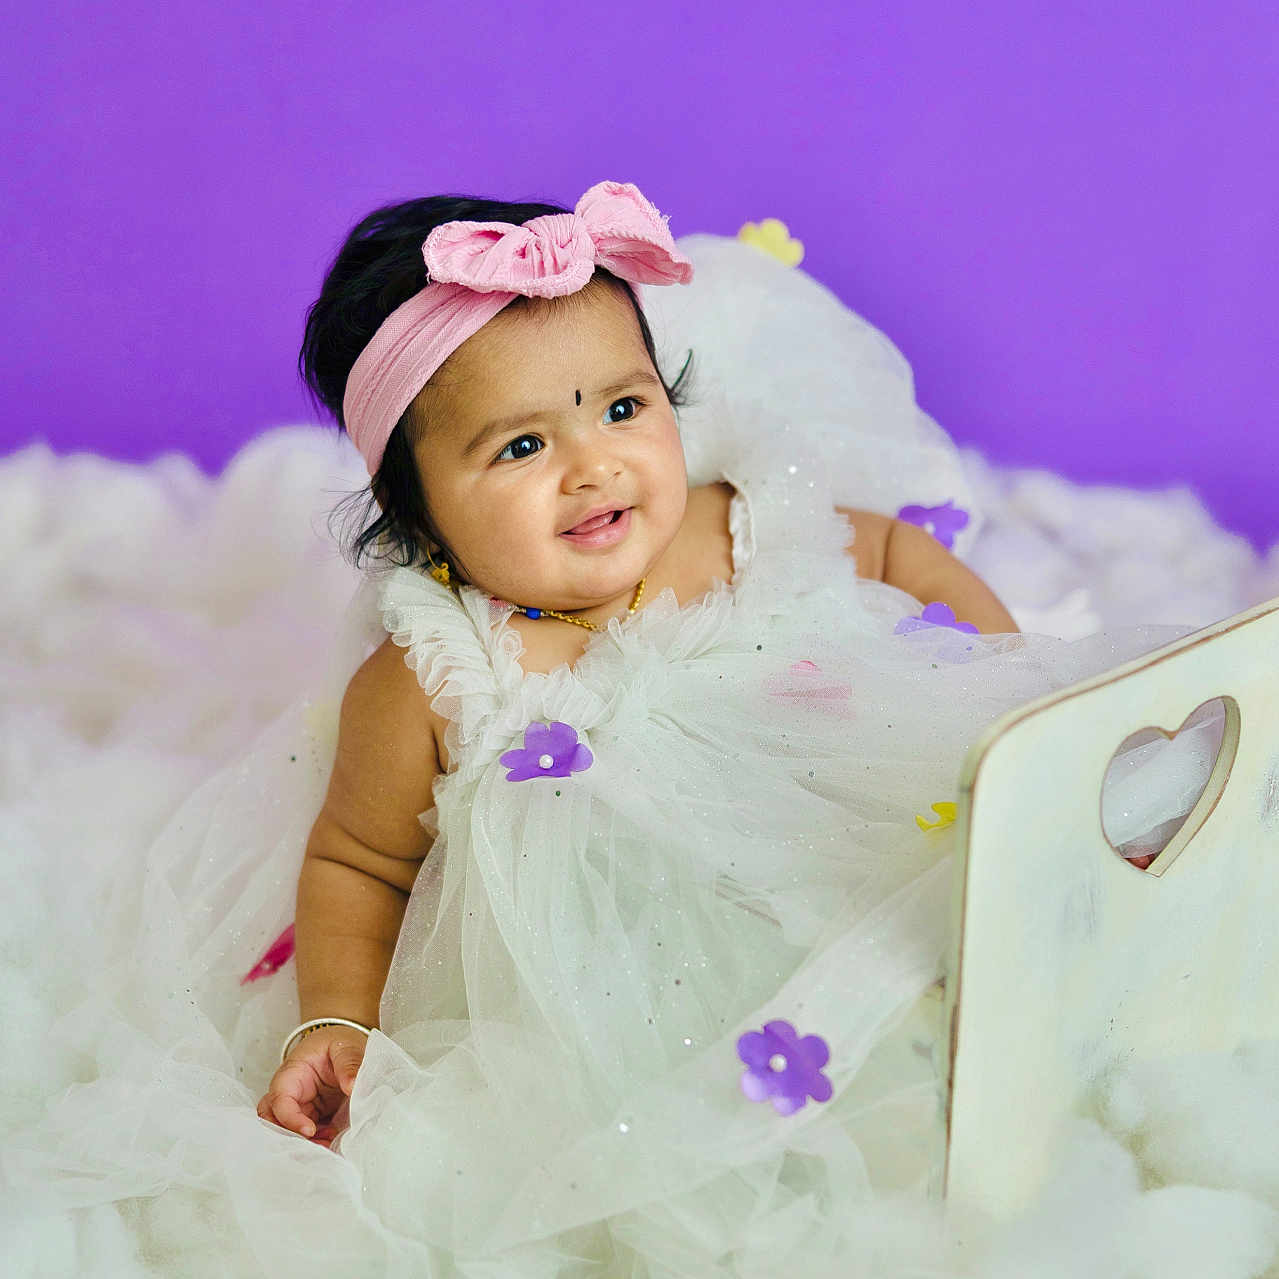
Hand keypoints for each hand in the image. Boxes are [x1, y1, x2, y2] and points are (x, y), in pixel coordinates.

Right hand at [256, 1025, 367, 1146]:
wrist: (341, 1045)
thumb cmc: (336, 1043)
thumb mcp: (344, 1047)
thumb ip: (349, 1064)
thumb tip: (352, 1086)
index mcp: (291, 1074)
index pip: (280, 1100)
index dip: (290, 1119)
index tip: (310, 1130)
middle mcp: (288, 1094)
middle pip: (273, 1121)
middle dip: (291, 1138)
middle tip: (318, 1146)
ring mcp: (298, 1107)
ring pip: (286, 1132)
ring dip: (303, 1143)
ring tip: (328, 1145)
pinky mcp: (309, 1117)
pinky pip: (304, 1135)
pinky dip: (315, 1143)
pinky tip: (332, 1142)